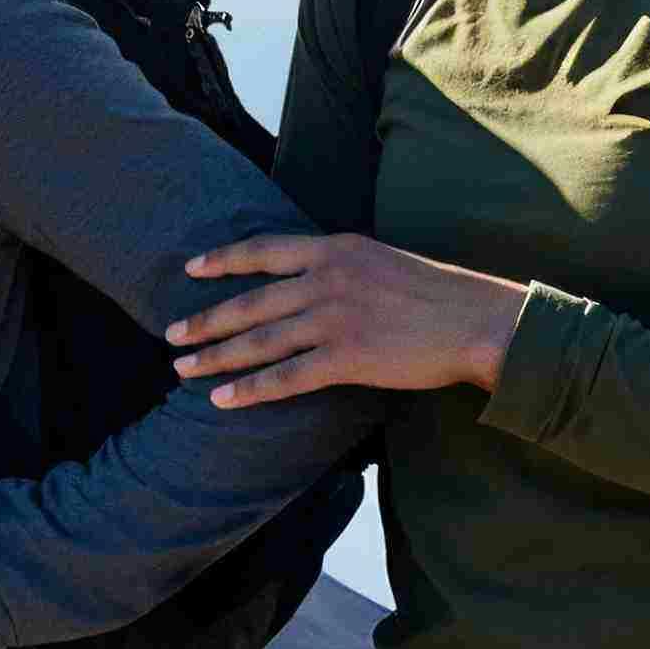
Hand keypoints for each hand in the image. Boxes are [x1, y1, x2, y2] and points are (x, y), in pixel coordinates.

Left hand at [170, 231, 528, 408]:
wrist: (478, 321)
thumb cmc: (439, 295)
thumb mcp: (383, 261)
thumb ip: (341, 268)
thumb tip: (307, 284)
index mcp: (336, 249)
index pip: (263, 250)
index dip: (222, 261)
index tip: (191, 269)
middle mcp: (328, 279)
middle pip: (250, 302)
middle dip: (205, 321)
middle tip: (171, 337)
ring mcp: (335, 318)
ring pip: (259, 341)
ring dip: (215, 358)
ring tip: (184, 370)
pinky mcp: (347, 358)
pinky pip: (286, 377)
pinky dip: (250, 390)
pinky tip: (223, 400)